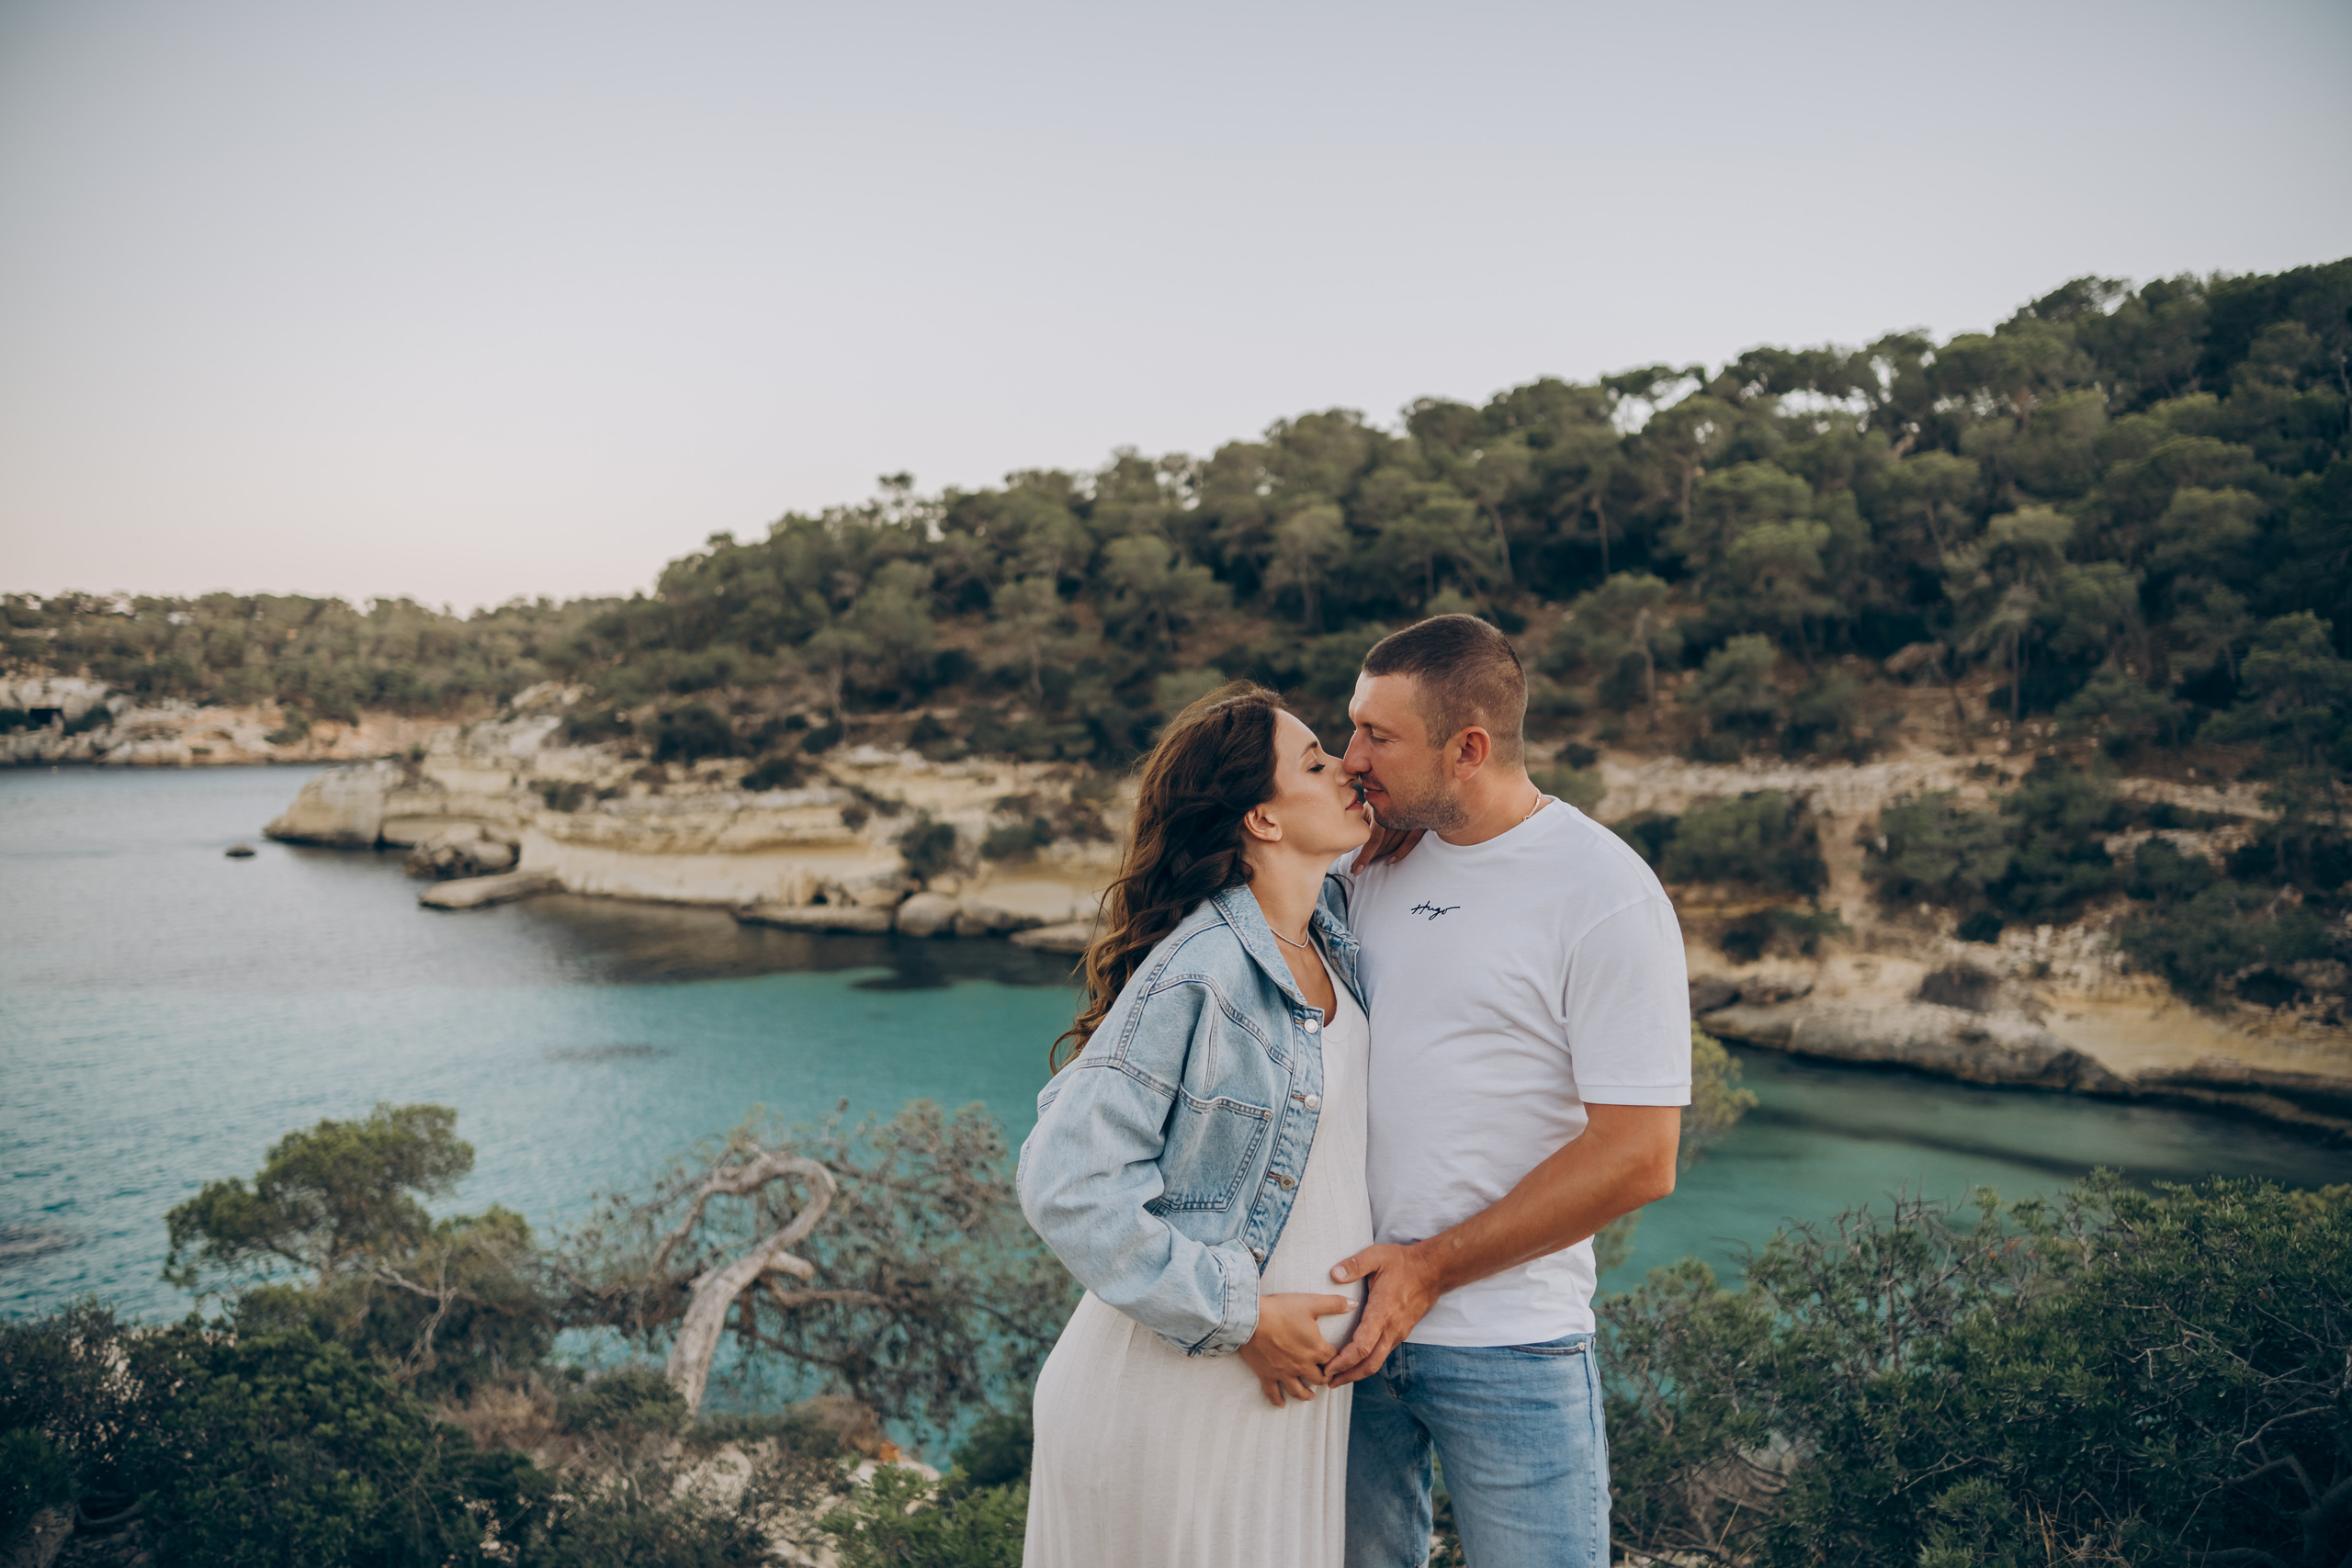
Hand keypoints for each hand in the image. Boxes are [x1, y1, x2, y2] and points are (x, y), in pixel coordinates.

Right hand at [1237, 1293, 1351, 1407]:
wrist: (1251, 1318)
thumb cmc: (1282, 1309)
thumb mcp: (1311, 1302)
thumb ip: (1335, 1303)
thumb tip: (1354, 1303)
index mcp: (1316, 1349)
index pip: (1334, 1359)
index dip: (1337, 1359)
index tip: (1337, 1359)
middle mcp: (1303, 1365)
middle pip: (1319, 1378)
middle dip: (1324, 1378)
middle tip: (1325, 1377)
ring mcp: (1284, 1373)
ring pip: (1299, 1391)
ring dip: (1306, 1394)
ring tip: (1310, 1396)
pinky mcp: (1267, 1375)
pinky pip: (1273, 1393)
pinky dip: (1277, 1400)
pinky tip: (1281, 1405)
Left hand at [1322, 1243, 1442, 1386]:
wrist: (1434, 1270)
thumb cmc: (1404, 1262)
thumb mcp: (1377, 1256)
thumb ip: (1354, 1265)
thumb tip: (1334, 1274)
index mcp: (1382, 1312)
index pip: (1362, 1346)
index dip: (1344, 1361)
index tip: (1327, 1367)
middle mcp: (1391, 1328)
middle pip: (1369, 1363)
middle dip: (1348, 1376)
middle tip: (1327, 1382)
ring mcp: (1398, 1332)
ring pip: (1377, 1361)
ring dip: (1357, 1372)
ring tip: (1338, 1376)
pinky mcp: (1401, 1332)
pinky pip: (1383, 1353)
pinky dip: (1368, 1362)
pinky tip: (1356, 1361)